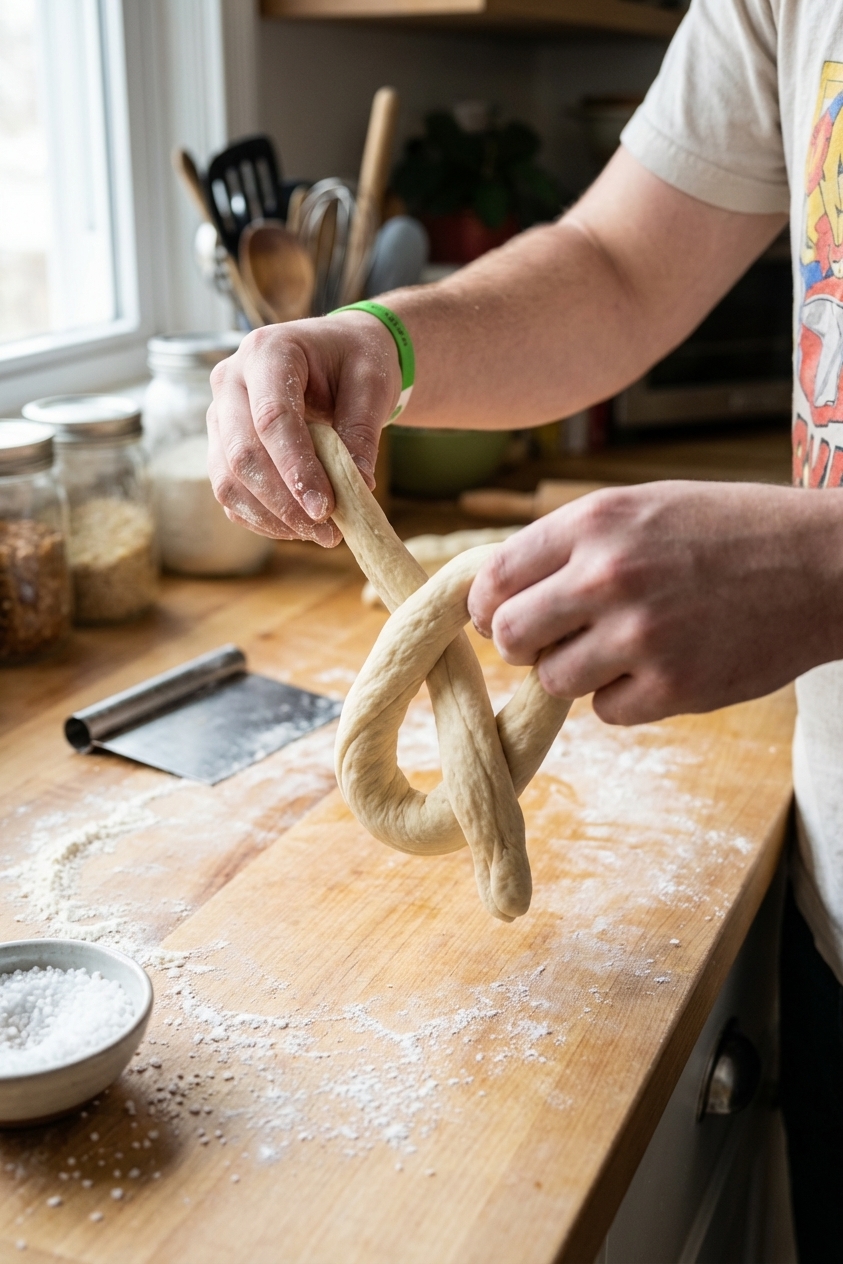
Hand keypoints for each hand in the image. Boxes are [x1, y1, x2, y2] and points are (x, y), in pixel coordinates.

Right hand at [206, 312, 400, 544]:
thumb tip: (358, 487)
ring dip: (272, 516)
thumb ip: (363, 431)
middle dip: (284, 502)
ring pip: (228, 479)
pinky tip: (297, 527)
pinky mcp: (221, 445)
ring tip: (319, 534)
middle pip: (243, 454)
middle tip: (328, 532)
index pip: (272, 418)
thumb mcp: (372, 384)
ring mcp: (219, 415)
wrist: (335, 355)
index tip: (325, 508)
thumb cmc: (354, 361)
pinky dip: (261, 517)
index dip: (296, 468)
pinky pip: (230, 492)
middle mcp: (230, 381)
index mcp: (267, 353)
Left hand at [468, 481, 842, 724]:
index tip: (496, 617)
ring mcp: (641, 635)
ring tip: (618, 649)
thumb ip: (571, 544)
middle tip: (550, 641)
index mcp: (596, 521)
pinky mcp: (674, 687)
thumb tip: (498, 591)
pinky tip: (658, 667)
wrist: (822, 564)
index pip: (494, 578)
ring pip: (552, 681)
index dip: (486, 606)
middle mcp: (609, 575)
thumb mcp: (642, 507)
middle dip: (521, 645)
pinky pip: (606, 711)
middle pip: (508, 636)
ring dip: (573, 673)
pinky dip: (622, 697)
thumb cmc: (727, 532)